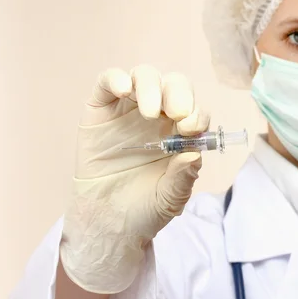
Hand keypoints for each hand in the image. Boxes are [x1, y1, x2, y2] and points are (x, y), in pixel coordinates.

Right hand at [60, 65, 209, 293]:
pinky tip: (124, 90)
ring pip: (145, 77)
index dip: (196, 114)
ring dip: (151, 87)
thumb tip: (195, 153)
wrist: (108, 221)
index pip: (195, 110)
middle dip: (179, 94)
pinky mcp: (101, 107)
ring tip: (150, 111)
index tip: (191, 129)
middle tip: (177, 113)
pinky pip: (108, 81)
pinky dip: (117, 78)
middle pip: (175, 86)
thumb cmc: (146, 206)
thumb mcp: (171, 198)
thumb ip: (184, 177)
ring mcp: (129, 108)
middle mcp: (159, 115)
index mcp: (181, 131)